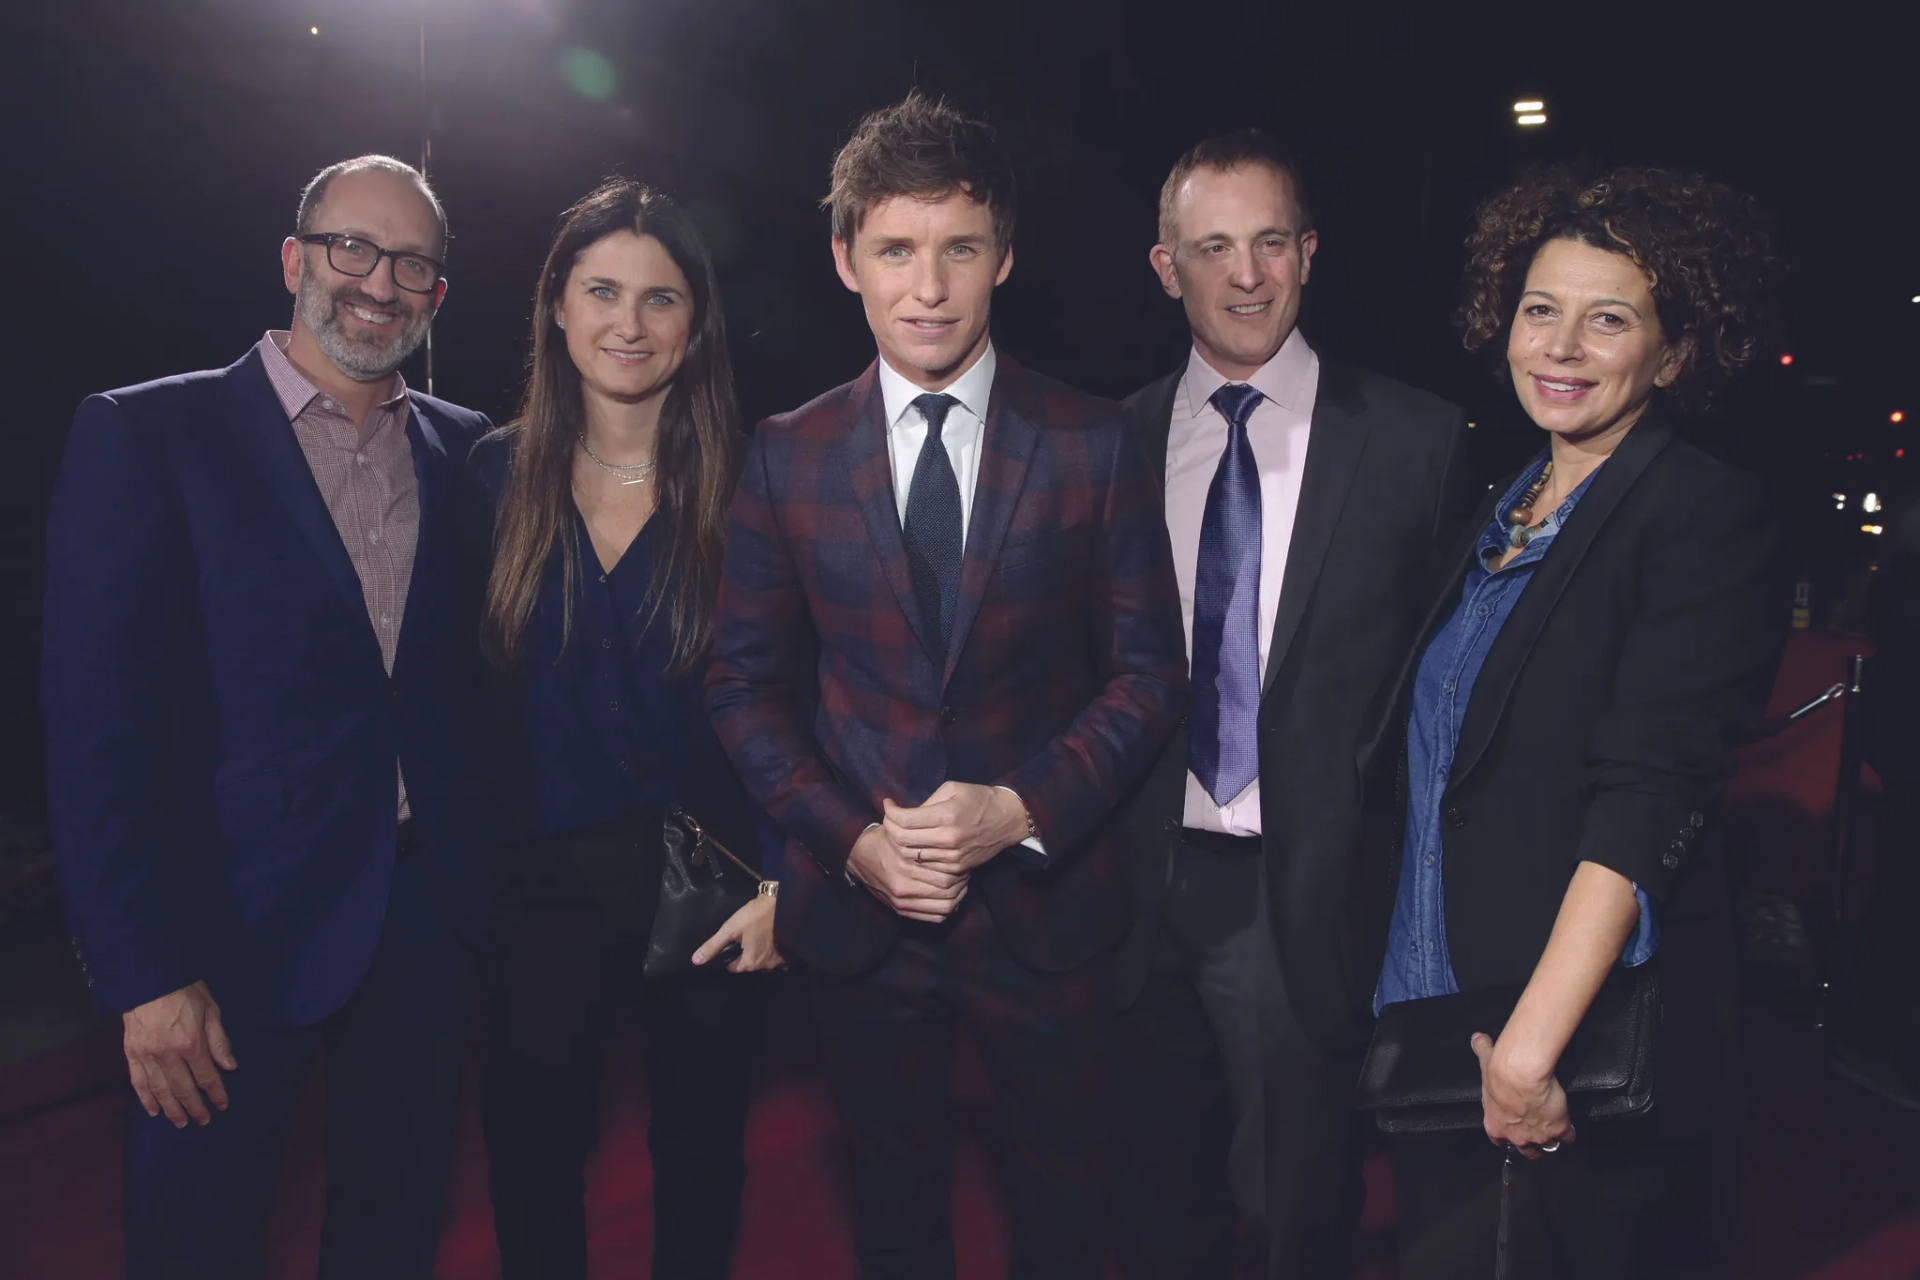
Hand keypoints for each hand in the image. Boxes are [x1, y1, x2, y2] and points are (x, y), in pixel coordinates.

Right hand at [122, 980, 236, 1127]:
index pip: (206, 1077)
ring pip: (160, 1090)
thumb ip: (219, 1040)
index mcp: (191, 1044)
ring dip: (171, 1109)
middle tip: (202, 1121)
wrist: (149, 978)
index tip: (222, 1105)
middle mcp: (168, 1055)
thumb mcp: (211, 1010)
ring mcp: (147, 1056)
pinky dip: (145, 1098)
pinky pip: (138, 1082)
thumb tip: (230, 1066)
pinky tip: (153, 1111)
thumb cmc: (185, 990)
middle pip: (183, 1089)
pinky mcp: (131, 1053)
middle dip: (194, 1107)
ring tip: (180, 1123)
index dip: (216, 1093)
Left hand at [693, 894, 786, 972]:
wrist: (782, 902)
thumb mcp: (730, 929)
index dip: (728, 956)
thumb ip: (713, 945)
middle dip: (744, 954)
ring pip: (763, 960)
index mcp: (749, 963)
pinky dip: (772, 951)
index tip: (729, 944)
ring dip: (758, 952)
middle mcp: (765, 966)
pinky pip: (777, 957)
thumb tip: (695, 961)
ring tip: (755, 937)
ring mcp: (779, 960)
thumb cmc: (754, 916)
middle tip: (742, 937)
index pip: (733, 967)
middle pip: (749, 963)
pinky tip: (770, 939)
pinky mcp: (789, 952)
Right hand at [846, 822, 968, 921]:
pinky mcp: (900, 910)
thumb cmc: (885, 840)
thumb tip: (949, 827)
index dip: (960, 867)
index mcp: (905, 863)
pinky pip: (934, 917)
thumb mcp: (901, 829)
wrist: (859, 856)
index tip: (963, 858)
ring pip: (945, 906)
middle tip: (966, 872)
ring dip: (958, 896)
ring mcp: (901, 901)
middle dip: (962, 881)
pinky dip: (947, 909)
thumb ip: (922, 831)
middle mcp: (903, 885)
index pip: (946, 873)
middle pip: (948, 889)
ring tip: (961, 885)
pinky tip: (950, 898)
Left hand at [882, 782, 1028, 876]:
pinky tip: (914, 845)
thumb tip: (902, 814)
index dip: (890, 812)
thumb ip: (926, 802)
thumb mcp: (952, 788)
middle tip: (889, 819)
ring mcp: (952, 858)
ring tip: (898, 831)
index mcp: (947, 816)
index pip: (905, 820)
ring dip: (899, 844)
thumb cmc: (978, 799)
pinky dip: (914, 856)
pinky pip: (925, 866)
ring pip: (911, 856)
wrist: (1006, 820)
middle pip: (902, 840)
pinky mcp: (956, 869)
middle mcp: (949, 839)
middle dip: (889, 828)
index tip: (888, 804)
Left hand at [1471, 1030, 1573, 1157]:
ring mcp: (1538, 1136)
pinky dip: (1569, 1132)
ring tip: (1555, 1130)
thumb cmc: (1500, 1070)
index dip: (1507, 1134)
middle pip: (1526, 1151)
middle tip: (1536, 1133)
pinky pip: (1567, 1138)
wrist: (1522, 1073)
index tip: (1512, 1127)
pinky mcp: (1558, 1130)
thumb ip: (1482, 1051)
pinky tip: (1569, 1125)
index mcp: (1495, 1125)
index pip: (1499, 1139)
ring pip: (1548, 1146)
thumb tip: (1477, 1038)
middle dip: (1531, 1145)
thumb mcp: (1486, 1062)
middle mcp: (1516, 1137)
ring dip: (1551, 1140)